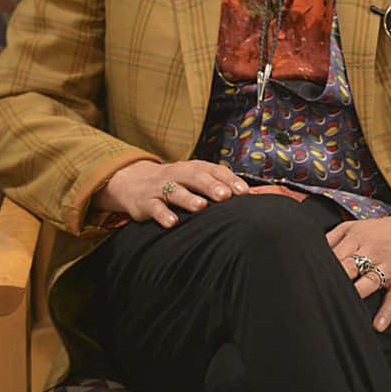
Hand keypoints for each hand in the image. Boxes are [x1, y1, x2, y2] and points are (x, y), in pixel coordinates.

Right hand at [92, 159, 248, 227]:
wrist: (133, 182)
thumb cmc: (175, 183)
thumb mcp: (195, 179)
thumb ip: (221, 185)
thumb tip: (257, 195)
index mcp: (193, 168)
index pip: (214, 170)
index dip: (228, 180)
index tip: (244, 192)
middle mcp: (178, 174)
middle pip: (196, 177)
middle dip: (211, 186)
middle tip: (226, 196)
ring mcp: (161, 188)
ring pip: (175, 191)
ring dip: (189, 198)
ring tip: (201, 206)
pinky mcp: (146, 203)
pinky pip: (155, 208)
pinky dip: (163, 214)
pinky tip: (172, 223)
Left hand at [325, 209, 390, 331]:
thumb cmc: (384, 230)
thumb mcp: (358, 225)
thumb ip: (335, 236)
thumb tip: (314, 250)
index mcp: (357, 237)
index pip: (335, 253)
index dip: (322, 266)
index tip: (310, 277)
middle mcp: (372, 251)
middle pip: (349, 266)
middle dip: (336, 279)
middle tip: (320, 294)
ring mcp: (388, 267)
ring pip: (368, 282)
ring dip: (356, 293)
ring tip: (343, 306)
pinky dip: (386, 313)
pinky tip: (377, 325)